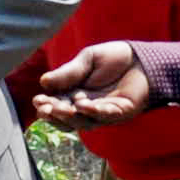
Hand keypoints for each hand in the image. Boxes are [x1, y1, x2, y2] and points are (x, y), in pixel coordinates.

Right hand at [29, 42, 155, 128]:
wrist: (141, 57)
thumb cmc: (114, 58)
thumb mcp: (87, 60)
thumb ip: (69, 73)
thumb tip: (43, 81)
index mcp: (75, 95)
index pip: (57, 105)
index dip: (46, 105)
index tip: (37, 101)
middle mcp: (87, 107)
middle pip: (68, 119)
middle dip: (56, 114)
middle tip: (47, 108)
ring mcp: (104, 112)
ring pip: (84, 122)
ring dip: (73, 116)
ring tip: (64, 107)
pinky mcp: (121, 112)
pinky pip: (106, 116)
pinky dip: (95, 112)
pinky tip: (85, 105)